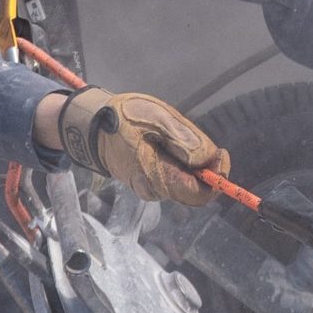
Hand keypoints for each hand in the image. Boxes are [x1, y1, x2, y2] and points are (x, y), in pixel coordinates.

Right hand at [38, 87, 228, 206]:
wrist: (91, 125)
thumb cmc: (123, 118)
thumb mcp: (157, 118)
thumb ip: (185, 140)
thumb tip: (209, 159)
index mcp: (156, 177)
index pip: (199, 195)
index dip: (218, 178)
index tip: (222, 153)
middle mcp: (153, 190)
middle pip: (194, 188)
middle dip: (204, 166)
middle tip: (198, 139)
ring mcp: (149, 188)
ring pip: (184, 181)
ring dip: (189, 161)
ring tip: (172, 135)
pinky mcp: (146, 181)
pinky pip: (172, 176)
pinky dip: (178, 161)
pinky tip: (166, 141)